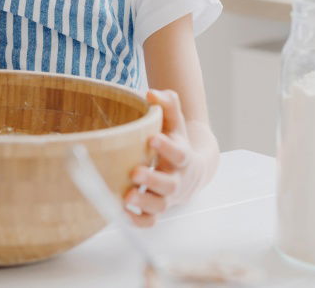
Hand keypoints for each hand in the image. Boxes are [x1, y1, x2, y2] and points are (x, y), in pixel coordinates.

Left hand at [124, 89, 204, 227]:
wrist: (192, 169)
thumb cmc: (176, 140)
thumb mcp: (175, 121)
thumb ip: (167, 104)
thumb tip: (151, 92)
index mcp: (182, 156)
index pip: (179, 153)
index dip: (167, 147)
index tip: (153, 139)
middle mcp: (176, 179)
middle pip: (169, 185)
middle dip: (152, 180)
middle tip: (135, 172)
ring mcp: (167, 197)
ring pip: (159, 206)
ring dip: (144, 202)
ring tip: (127, 196)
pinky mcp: (156, 208)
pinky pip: (150, 221)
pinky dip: (138, 220)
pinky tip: (123, 212)